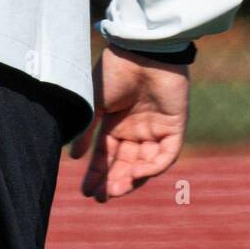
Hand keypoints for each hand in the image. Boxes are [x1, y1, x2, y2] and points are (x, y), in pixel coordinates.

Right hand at [69, 44, 189, 201]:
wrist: (140, 51)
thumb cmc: (114, 73)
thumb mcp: (95, 106)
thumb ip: (87, 133)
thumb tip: (74, 157)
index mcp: (115, 124)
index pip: (106, 156)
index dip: (97, 175)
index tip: (87, 192)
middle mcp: (136, 129)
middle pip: (125, 164)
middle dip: (113, 182)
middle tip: (102, 197)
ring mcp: (156, 129)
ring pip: (145, 164)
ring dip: (131, 179)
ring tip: (116, 190)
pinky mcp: (175, 126)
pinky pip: (167, 155)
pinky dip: (153, 168)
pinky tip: (136, 174)